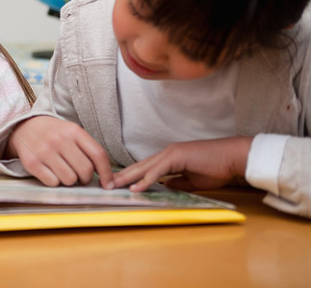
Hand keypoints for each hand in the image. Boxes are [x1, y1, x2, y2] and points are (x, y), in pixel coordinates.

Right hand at [6, 115, 113, 187]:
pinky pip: (53, 183)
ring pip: (70, 179)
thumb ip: (88, 149)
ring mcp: (44, 151)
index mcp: (74, 131)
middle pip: (85, 170)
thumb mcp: (72, 132)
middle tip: (79, 175)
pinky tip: (51, 172)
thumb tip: (105, 177)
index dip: (106, 173)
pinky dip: (54, 182)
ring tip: (63, 171)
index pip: (98, 155)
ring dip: (69, 180)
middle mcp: (59, 139)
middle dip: (85, 178)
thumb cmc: (54, 133)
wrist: (25, 127)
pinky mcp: (32, 162)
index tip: (108, 184)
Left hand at [112, 137, 252, 192]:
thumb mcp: (193, 180)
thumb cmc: (217, 168)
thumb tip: (165, 187)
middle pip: (139, 166)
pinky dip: (146, 179)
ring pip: (144, 167)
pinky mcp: (176, 156)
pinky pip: (158, 170)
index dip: (131, 176)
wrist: (233, 158)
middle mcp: (166, 153)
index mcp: (169, 158)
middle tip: (106, 184)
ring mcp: (170, 153)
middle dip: (122, 176)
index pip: (145, 168)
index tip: (118, 185)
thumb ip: (177, 183)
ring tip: (113, 186)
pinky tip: (136, 187)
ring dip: (128, 178)